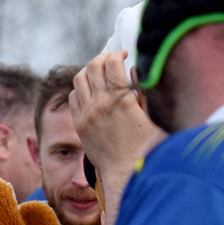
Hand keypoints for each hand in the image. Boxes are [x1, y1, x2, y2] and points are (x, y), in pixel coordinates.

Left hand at [69, 51, 159, 176]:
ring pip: (79, 79)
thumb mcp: (150, 115)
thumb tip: (133, 69)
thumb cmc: (145, 144)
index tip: (124, 54)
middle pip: (93, 66)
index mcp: (120, 100)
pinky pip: (73, 96)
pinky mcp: (79, 123)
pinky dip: (80, 87)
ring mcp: (86, 113)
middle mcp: (100, 104)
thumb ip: (141, 90)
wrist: (125, 170)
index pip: (113, 64)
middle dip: (102, 57)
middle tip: (110, 58)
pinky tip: (90, 88)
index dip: (118, 54)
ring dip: (88, 69)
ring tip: (98, 70)